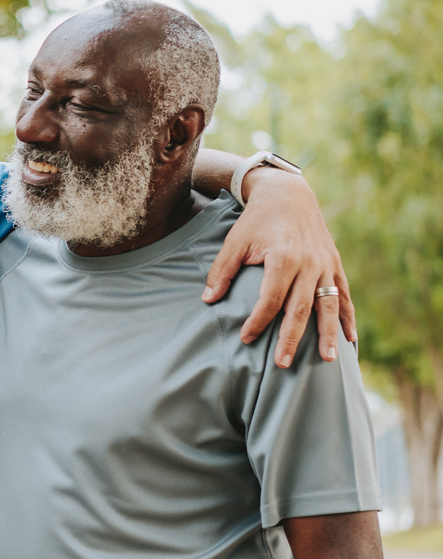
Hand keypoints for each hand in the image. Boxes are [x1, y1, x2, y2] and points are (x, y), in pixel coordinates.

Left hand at [201, 170, 355, 367]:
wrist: (288, 195)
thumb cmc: (256, 220)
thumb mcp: (234, 241)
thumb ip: (221, 271)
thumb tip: (207, 300)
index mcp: (284, 258)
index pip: (270, 300)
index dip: (258, 321)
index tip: (246, 337)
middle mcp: (309, 264)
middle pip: (300, 309)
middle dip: (292, 338)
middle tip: (282, 364)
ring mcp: (326, 265)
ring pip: (329, 305)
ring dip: (327, 334)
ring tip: (326, 360)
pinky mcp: (335, 265)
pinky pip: (344, 295)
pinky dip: (348, 317)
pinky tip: (350, 339)